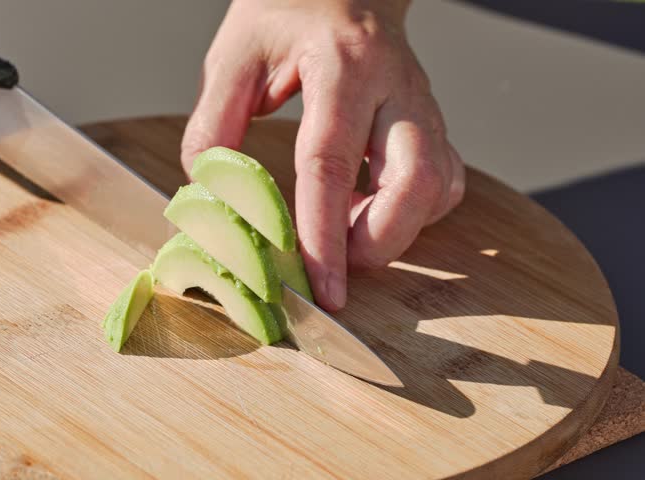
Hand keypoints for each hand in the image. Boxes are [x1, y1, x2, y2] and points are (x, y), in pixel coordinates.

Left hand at [181, 0, 464, 310]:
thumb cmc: (287, 14)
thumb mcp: (234, 55)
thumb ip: (215, 122)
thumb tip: (210, 195)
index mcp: (343, 64)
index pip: (331, 162)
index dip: (323, 234)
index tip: (316, 285)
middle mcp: (396, 85)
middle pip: (416, 182)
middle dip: (377, 243)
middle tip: (333, 262)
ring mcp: (423, 104)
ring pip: (439, 188)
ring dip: (395, 231)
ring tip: (346, 230)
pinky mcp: (432, 122)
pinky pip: (444, 183)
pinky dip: (411, 215)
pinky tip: (370, 210)